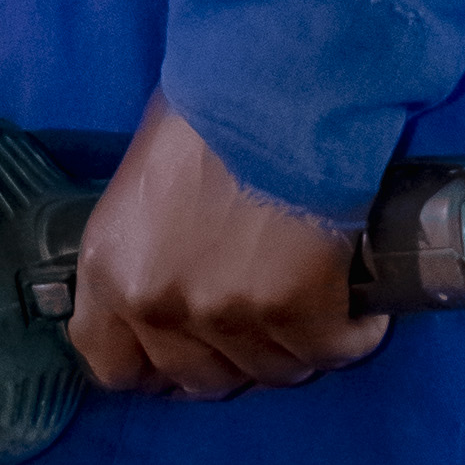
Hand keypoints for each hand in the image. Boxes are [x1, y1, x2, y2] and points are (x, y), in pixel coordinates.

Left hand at [68, 101, 387, 399]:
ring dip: (294, 344)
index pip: (113, 366)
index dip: (154, 365)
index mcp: (109, 270)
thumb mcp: (142, 183)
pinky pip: (331, 350)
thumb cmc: (209, 110)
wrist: (279, 85)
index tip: (184, 351)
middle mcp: (159, 306)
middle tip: (262, 320)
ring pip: (271, 372)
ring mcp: (229, 317)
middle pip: (201, 379)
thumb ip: (146, 248)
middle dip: (232, 357)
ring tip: (314, 299)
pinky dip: (350, 331)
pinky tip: (355, 302)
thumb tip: (176, 278)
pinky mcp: (299, 313)